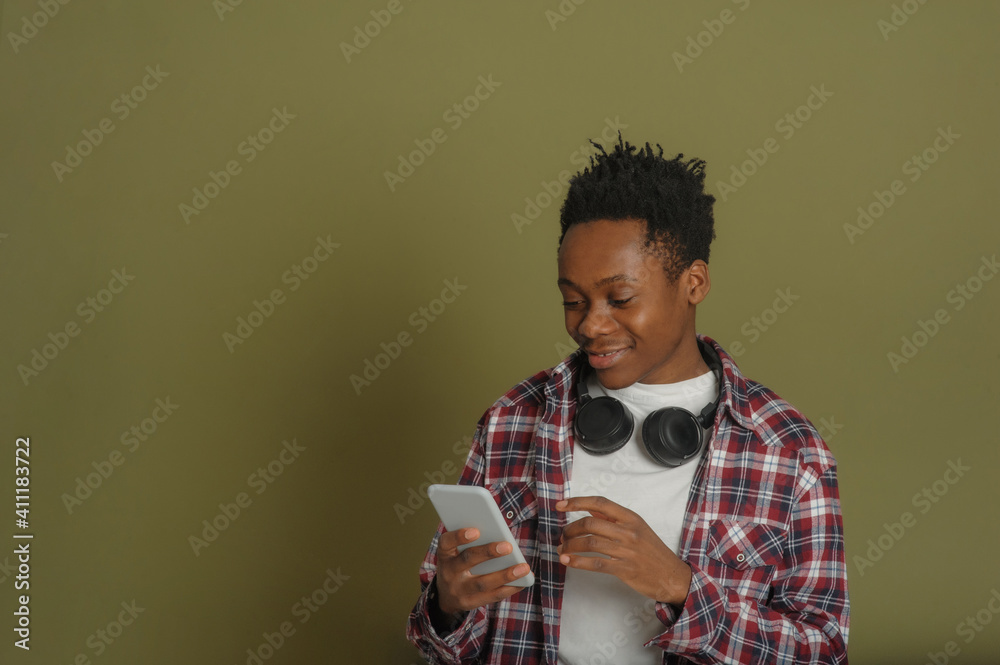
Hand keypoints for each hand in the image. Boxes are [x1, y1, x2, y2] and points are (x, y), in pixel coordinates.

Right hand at [434, 528, 531, 614]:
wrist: (445, 596)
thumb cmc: (458, 565)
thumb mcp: (456, 553)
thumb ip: (471, 544)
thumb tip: (499, 536)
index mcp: (445, 554)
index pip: (446, 542)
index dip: (459, 536)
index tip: (476, 531)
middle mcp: (449, 572)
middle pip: (468, 560)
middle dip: (488, 552)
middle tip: (508, 546)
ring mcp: (458, 590)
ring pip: (483, 582)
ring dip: (505, 575)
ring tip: (523, 568)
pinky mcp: (469, 603)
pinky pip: (491, 596)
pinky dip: (509, 588)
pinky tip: (522, 581)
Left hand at [555, 495, 691, 605]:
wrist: (672, 576)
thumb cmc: (653, 551)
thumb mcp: (637, 527)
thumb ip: (614, 518)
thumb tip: (591, 509)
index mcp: (631, 518)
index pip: (600, 503)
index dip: (577, 502)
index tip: (560, 505)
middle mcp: (628, 531)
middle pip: (590, 523)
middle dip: (570, 529)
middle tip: (563, 537)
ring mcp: (627, 550)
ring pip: (590, 543)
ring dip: (570, 546)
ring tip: (562, 551)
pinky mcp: (625, 569)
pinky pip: (596, 563)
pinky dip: (578, 562)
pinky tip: (568, 562)